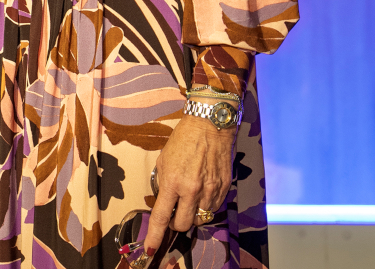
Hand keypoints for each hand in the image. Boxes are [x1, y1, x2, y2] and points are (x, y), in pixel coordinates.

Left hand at [143, 114, 236, 251]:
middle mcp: (192, 190)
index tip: (150, 249)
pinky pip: (213, 208)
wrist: (210, 125)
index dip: (155, 236)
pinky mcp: (224, 188)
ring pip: (200, 218)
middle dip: (176, 223)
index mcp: (173, 182)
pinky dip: (206, 205)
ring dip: (192, 214)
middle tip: (174, 213)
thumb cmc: (183, 140)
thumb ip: (163, 183)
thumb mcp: (164, 160)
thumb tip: (164, 201)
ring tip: (189, 198)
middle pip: (183, 224)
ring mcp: (210, 190)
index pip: (162, 217)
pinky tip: (202, 191)